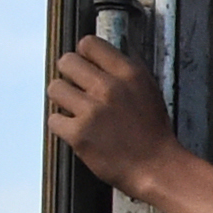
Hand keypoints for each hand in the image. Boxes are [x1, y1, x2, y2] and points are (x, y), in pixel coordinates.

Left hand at [45, 38, 179, 190]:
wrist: (158, 168)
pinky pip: (53, 119)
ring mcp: (93, 111)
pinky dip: (63, 126)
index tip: (86, 67)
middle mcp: (110, 88)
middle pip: (66, 62)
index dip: (84, 55)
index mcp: (129, 74)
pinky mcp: (79, 134)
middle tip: (78, 90)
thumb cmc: (153, 132)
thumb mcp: (148, 90)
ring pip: (55, 88)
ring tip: (77, 111)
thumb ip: (124, 69)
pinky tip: (78, 131)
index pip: (89, 44)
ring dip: (63, 100)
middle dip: (69, 75)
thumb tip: (100, 52)